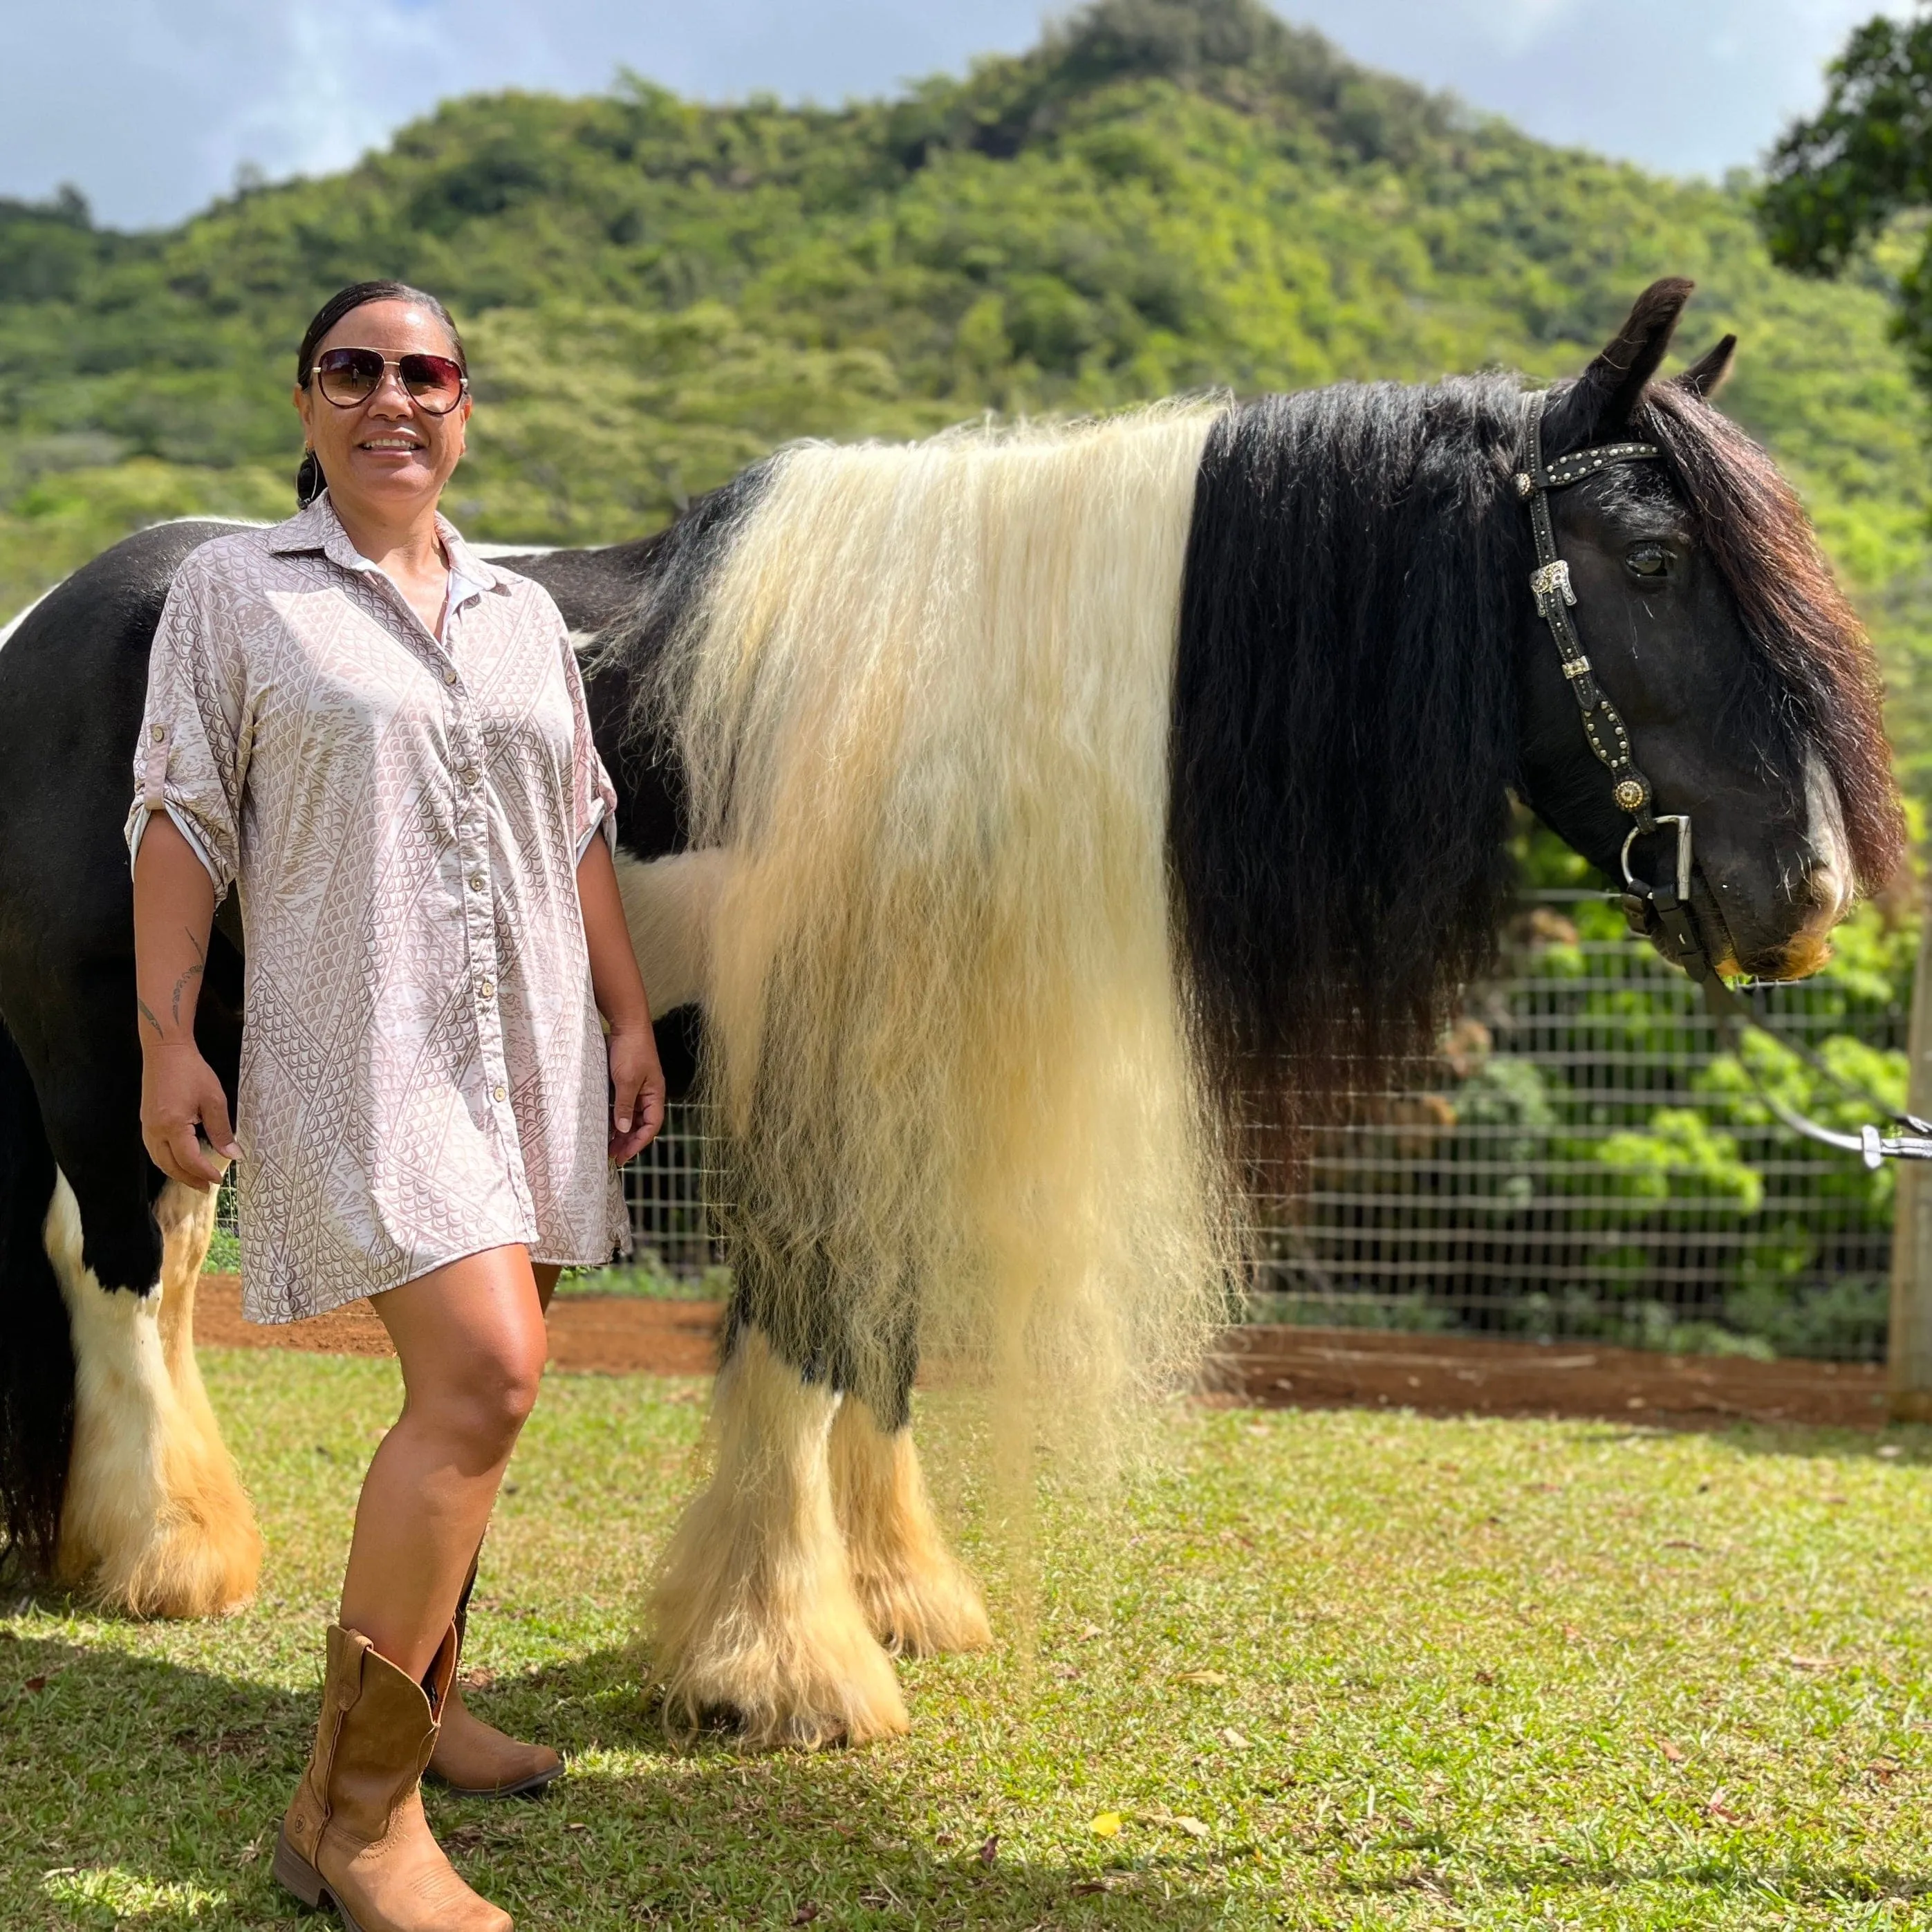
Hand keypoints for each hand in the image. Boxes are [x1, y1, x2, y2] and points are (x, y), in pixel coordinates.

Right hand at [140, 1041, 238, 1189]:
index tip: (218, 1179)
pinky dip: (167, 1161)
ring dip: (176, 1173)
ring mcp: (147, 1127)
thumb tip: (233, 1153)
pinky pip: (154, 1150)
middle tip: (206, 1187)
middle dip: (188, 1179)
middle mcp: (155, 1130)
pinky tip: (178, 1162)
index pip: (189, 1159)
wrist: (166, 1052)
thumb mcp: (213, 1099)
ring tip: (194, 1180)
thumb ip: (221, 1130)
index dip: (204, 1172)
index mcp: (172, 1125)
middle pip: (170, 1165)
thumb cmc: (191, 1071)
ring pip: (159, 1160)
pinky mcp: (146, 1122)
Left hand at [607, 1022, 664, 1164]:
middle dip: (628, 1141)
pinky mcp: (624, 1083)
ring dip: (620, 1132)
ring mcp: (636, 1088)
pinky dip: (614, 1118)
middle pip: (641, 1124)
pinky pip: (621, 1106)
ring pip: (630, 1117)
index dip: (639, 1142)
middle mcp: (647, 1094)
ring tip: (606, 1146)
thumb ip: (625, 1105)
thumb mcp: (627, 1080)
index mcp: (655, 1094)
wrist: (626, 1024)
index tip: (624, 1155)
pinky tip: (603, 1126)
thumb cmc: (631, 1049)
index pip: (651, 1125)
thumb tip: (623, 1129)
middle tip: (613, 1156)